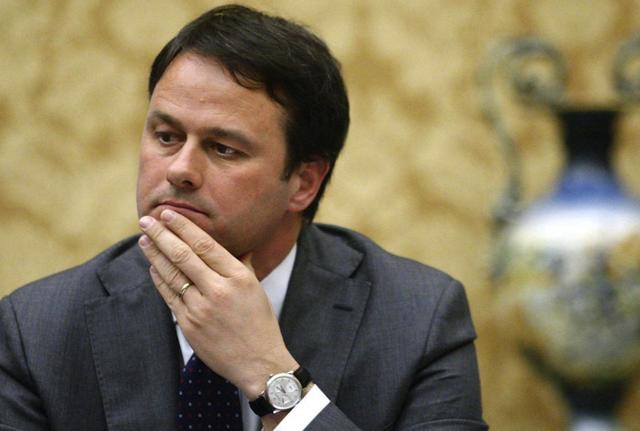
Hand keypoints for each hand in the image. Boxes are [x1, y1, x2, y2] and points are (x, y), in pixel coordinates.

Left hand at [137, 209, 297, 398]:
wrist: (258, 363)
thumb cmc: (260, 323)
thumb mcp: (256, 288)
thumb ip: (244, 264)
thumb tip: (241, 244)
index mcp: (238, 276)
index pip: (204, 244)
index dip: (183, 227)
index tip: (168, 214)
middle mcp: (218, 290)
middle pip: (183, 255)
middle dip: (161, 235)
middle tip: (146, 221)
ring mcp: (201, 308)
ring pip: (171, 274)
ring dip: (154, 255)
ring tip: (144, 240)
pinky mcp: (188, 324)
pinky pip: (169, 296)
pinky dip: (159, 279)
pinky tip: (153, 267)